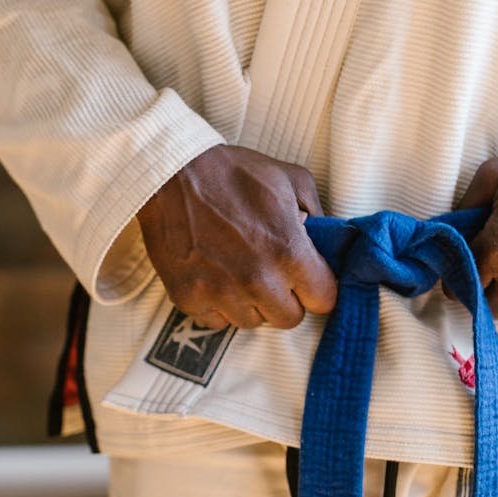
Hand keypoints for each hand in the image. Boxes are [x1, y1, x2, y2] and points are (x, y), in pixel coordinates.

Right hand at [135, 143, 336, 329]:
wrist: (170, 173)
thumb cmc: (231, 173)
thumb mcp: (290, 178)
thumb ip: (317, 213)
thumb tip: (327, 240)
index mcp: (288, 252)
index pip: (324, 300)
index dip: (317, 287)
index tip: (307, 278)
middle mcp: (257, 280)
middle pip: (289, 319)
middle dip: (286, 298)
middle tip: (272, 273)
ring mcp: (221, 294)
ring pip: (252, 322)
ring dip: (251, 303)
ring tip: (239, 272)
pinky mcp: (189, 299)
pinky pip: (216, 321)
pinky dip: (217, 305)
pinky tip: (214, 277)